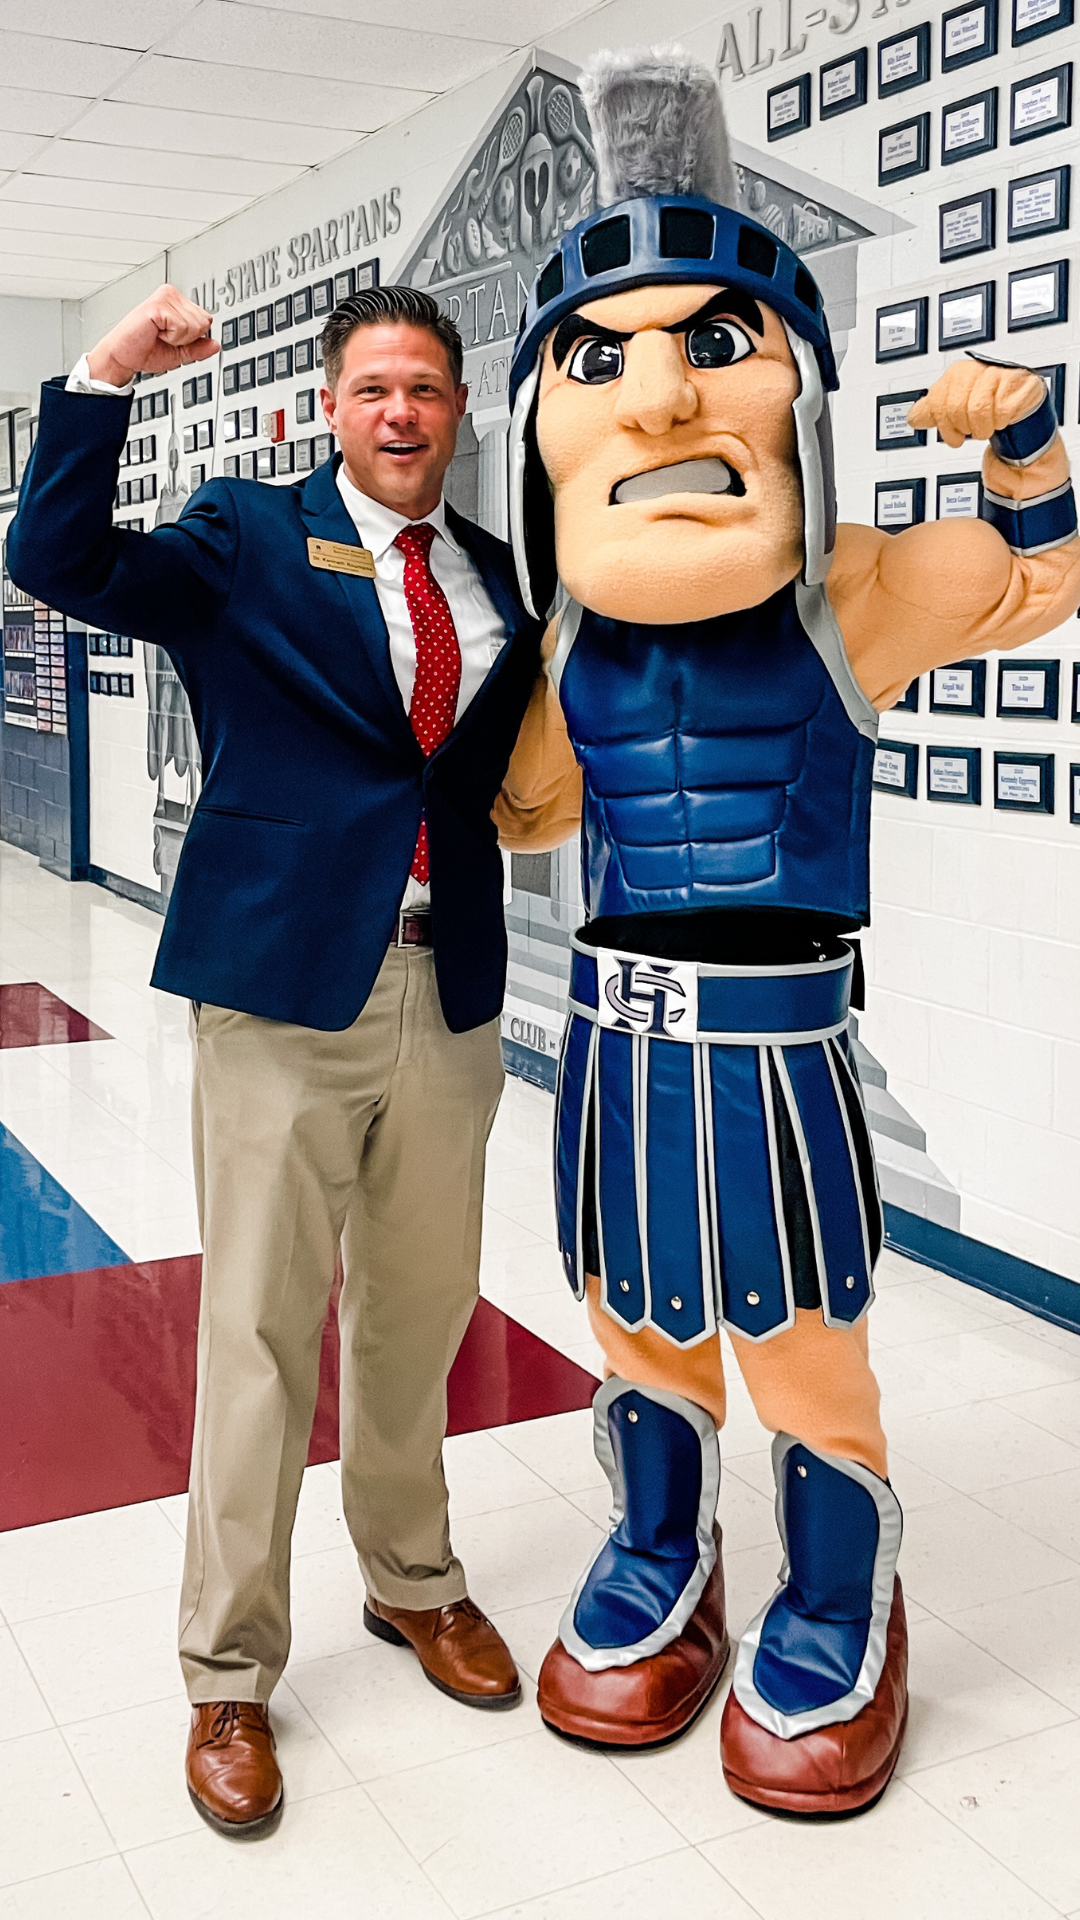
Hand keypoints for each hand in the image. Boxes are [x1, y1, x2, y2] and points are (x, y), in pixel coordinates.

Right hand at [86, 285, 218, 387]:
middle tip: (163, 337)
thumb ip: (198, 348)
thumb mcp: (180, 352)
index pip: (206, 320)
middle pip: (204, 322)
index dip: (193, 337)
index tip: (171, 337)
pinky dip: (171, 337)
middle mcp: (172, 294)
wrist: (123, 356)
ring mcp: (165, 297)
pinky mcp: (158, 305)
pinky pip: (182, 327)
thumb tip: (216, 345)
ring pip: (195, 325)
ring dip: (177, 338)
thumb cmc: (144, 349)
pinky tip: (155, 332)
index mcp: (178, 301)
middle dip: (186, 338)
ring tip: (158, 334)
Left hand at [907, 358, 1045, 448]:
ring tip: (987, 424)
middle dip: (965, 427)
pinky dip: (1001, 421)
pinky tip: (1001, 417)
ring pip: (978, 412)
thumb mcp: (954, 404)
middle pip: (956, 410)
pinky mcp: (1016, 383)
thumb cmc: (986, 399)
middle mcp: (974, 370)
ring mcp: (996, 374)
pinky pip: (1001, 412)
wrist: (1017, 394)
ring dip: (983, 428)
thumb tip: (913, 418)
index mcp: (955, 374)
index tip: (954, 434)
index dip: (946, 427)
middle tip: (973, 428)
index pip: (938, 404)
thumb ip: (931, 411)